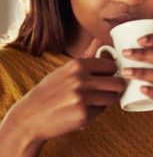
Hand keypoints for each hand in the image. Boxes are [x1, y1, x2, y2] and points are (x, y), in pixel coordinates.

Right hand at [5, 39, 125, 142]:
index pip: (112, 66)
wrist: (31, 117)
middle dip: (115, 87)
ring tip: (93, 101)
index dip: (112, 73)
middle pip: (118, 83)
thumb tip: (99, 40)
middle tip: (107, 90)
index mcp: (77, 65)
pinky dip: (95, 112)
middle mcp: (81, 79)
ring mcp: (82, 98)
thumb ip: (86, 56)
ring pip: (112, 98)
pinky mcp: (83, 116)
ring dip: (106, 100)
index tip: (107, 77)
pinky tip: (82, 110)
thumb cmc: (50, 91)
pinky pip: (102, 111)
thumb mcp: (65, 70)